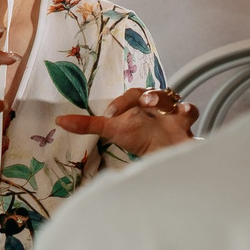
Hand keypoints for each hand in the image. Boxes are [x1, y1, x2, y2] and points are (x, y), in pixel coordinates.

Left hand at [56, 86, 198, 152]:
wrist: (164, 156)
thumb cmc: (138, 139)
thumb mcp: (112, 130)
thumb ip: (87, 125)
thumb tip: (59, 122)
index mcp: (140, 103)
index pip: (131, 95)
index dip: (121, 103)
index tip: (110, 116)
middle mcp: (158, 106)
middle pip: (154, 93)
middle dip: (147, 96)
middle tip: (143, 104)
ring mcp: (173, 114)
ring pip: (173, 99)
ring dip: (164, 100)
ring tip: (158, 108)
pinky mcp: (186, 126)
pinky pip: (191, 111)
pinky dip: (187, 110)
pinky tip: (183, 113)